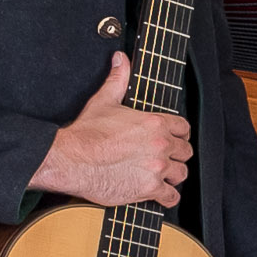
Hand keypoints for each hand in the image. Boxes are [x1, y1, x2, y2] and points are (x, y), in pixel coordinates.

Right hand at [33, 48, 186, 208]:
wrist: (71, 160)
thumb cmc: (85, 133)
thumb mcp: (103, 101)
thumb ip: (117, 79)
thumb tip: (120, 59)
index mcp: (155, 123)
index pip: (183, 127)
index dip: (179, 133)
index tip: (173, 138)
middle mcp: (161, 145)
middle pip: (185, 151)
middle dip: (177, 154)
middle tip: (166, 157)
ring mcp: (157, 168)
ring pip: (181, 173)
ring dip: (174, 175)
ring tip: (163, 174)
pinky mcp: (149, 189)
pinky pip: (171, 196)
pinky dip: (168, 197)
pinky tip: (161, 194)